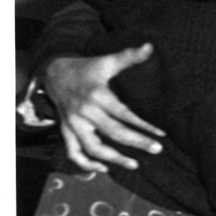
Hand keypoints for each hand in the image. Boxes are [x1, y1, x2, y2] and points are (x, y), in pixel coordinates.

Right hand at [43, 44, 164, 171]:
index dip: (143, 125)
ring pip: (92, 147)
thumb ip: (128, 56)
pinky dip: (85, 164)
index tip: (162, 134)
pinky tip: (103, 169)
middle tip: (157, 150)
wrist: (53, 73)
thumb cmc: (87, 68)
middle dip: (136, 143)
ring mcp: (73, 123)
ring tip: (134, 165)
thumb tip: (149, 47)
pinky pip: (73, 152)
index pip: (124, 114)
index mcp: (97, 95)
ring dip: (113, 158)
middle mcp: (84, 112)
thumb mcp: (107, 61)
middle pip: (112, 132)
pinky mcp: (66, 130)